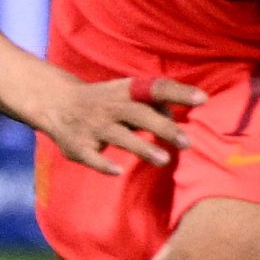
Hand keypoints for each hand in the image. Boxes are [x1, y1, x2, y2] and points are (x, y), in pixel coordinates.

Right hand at [34, 71, 204, 172]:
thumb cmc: (105, 101)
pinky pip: (90, 156)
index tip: (203, 99)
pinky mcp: (77, 145)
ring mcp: (92, 126)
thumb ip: (155, 106)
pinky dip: (102, 164)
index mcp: (125, 92)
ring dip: (140, 146)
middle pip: (138, 114)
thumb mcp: (127, 95)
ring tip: (163, 159)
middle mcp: (109, 106)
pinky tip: (117, 171)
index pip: (155, 88)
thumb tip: (178, 123)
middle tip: (186, 142)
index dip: (178, 92)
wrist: (56, 103)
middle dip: (162, 127)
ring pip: (118, 136)